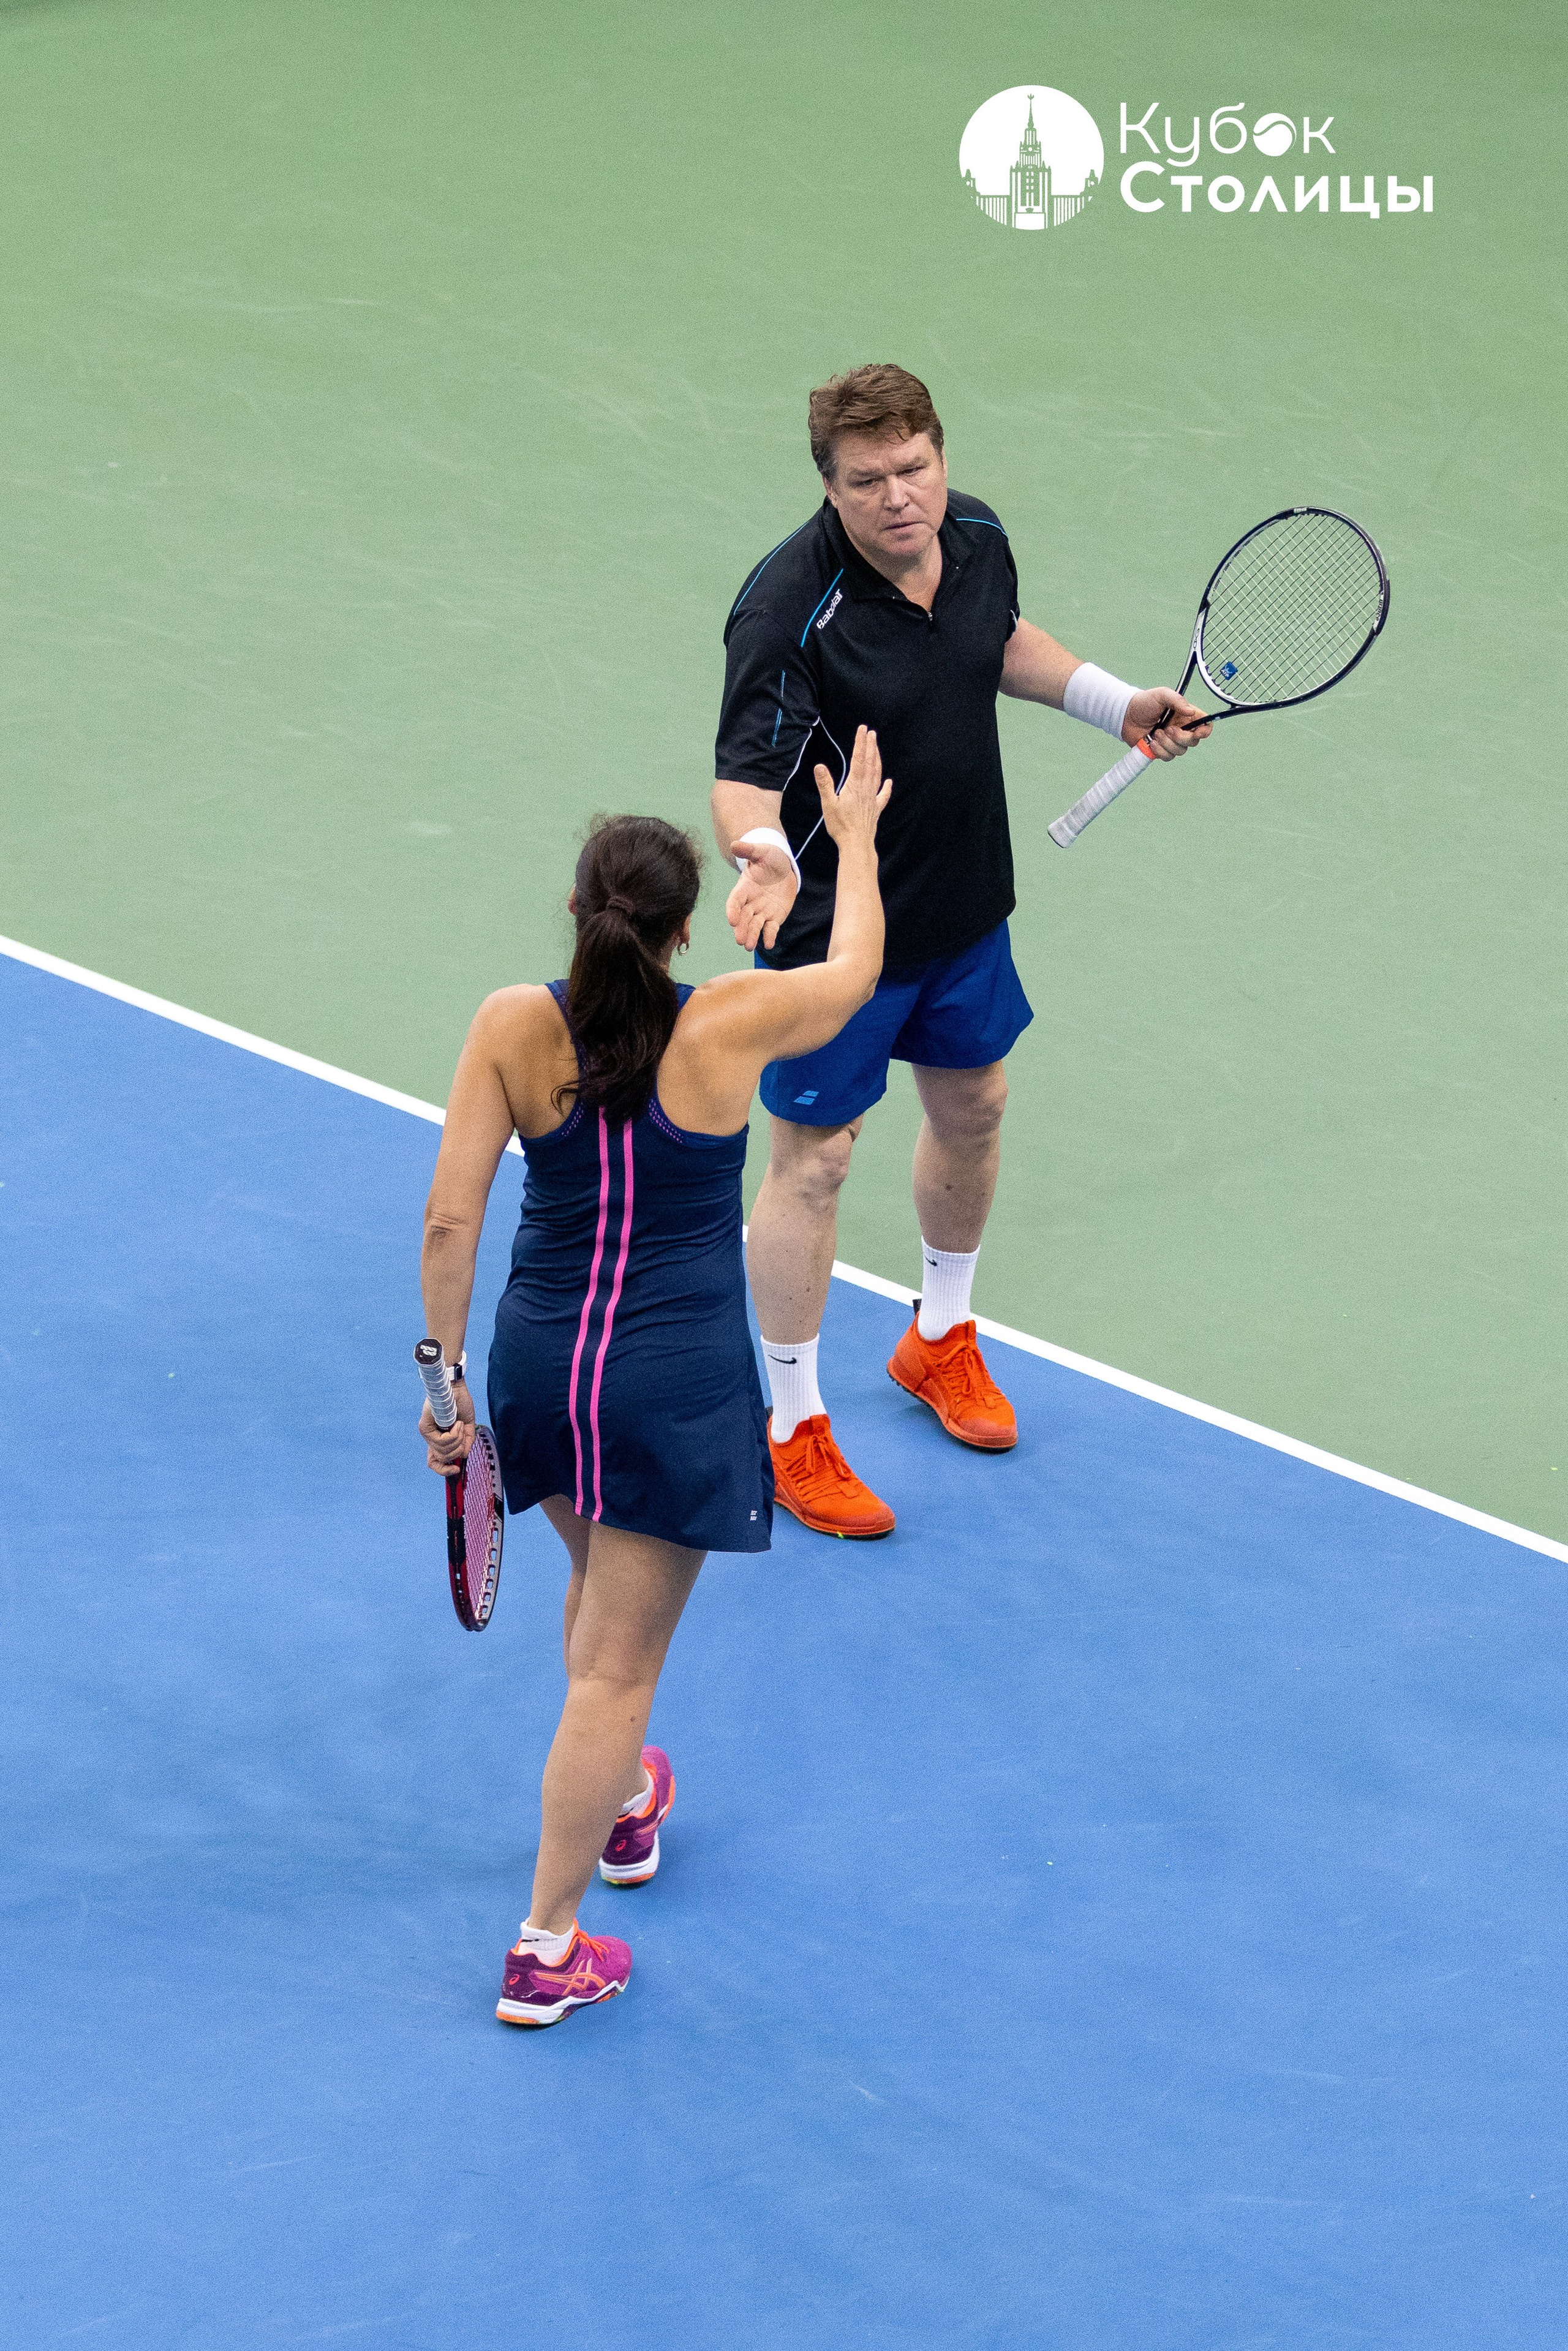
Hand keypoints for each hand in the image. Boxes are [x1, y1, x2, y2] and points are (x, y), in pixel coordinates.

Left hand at [420, 1383, 474, 1474]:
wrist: (456, 1387)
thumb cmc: (461, 1403)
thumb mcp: (468, 1427)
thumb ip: (466, 1442)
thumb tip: (464, 1456)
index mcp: (439, 1439)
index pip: (435, 1462)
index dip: (444, 1471)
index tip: (456, 1470)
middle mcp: (430, 1438)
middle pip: (441, 1459)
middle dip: (456, 1450)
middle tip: (462, 1435)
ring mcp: (426, 1433)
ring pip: (442, 1451)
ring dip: (457, 1440)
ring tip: (459, 1425)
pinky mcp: (425, 1427)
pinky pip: (440, 1442)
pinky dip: (453, 1435)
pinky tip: (456, 1423)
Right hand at [725, 839, 798, 952]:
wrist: (784, 868)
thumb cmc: (770, 858)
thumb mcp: (761, 851)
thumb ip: (749, 850)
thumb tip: (735, 844)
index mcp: (743, 888)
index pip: (734, 901)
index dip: (732, 910)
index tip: (731, 920)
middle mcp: (750, 903)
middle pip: (743, 918)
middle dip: (741, 929)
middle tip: (740, 940)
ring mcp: (761, 912)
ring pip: (754, 926)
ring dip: (751, 936)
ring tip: (749, 946)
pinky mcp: (774, 918)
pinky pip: (770, 929)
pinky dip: (769, 937)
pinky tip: (768, 944)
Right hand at [817, 723, 891, 848]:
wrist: (857, 843)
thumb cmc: (841, 825)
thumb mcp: (829, 804)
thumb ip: (825, 784)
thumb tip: (819, 766)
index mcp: (855, 785)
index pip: (858, 759)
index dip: (860, 743)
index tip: (862, 729)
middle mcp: (866, 788)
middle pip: (870, 763)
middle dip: (870, 747)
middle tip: (871, 733)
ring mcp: (873, 798)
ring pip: (877, 774)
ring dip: (877, 760)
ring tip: (877, 748)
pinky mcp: (876, 809)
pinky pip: (883, 795)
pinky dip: (887, 787)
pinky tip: (889, 782)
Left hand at [1123, 688, 1211, 760]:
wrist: (1125, 715)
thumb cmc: (1144, 702)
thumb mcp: (1161, 695)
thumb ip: (1177, 700)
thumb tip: (1190, 712)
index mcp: (1186, 716)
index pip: (1205, 726)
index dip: (1205, 731)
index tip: (1197, 732)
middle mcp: (1182, 729)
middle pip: (1194, 741)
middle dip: (1181, 738)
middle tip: (1167, 729)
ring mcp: (1172, 741)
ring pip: (1180, 751)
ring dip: (1167, 743)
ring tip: (1155, 733)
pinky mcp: (1161, 750)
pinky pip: (1168, 757)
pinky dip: (1160, 751)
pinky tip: (1151, 741)